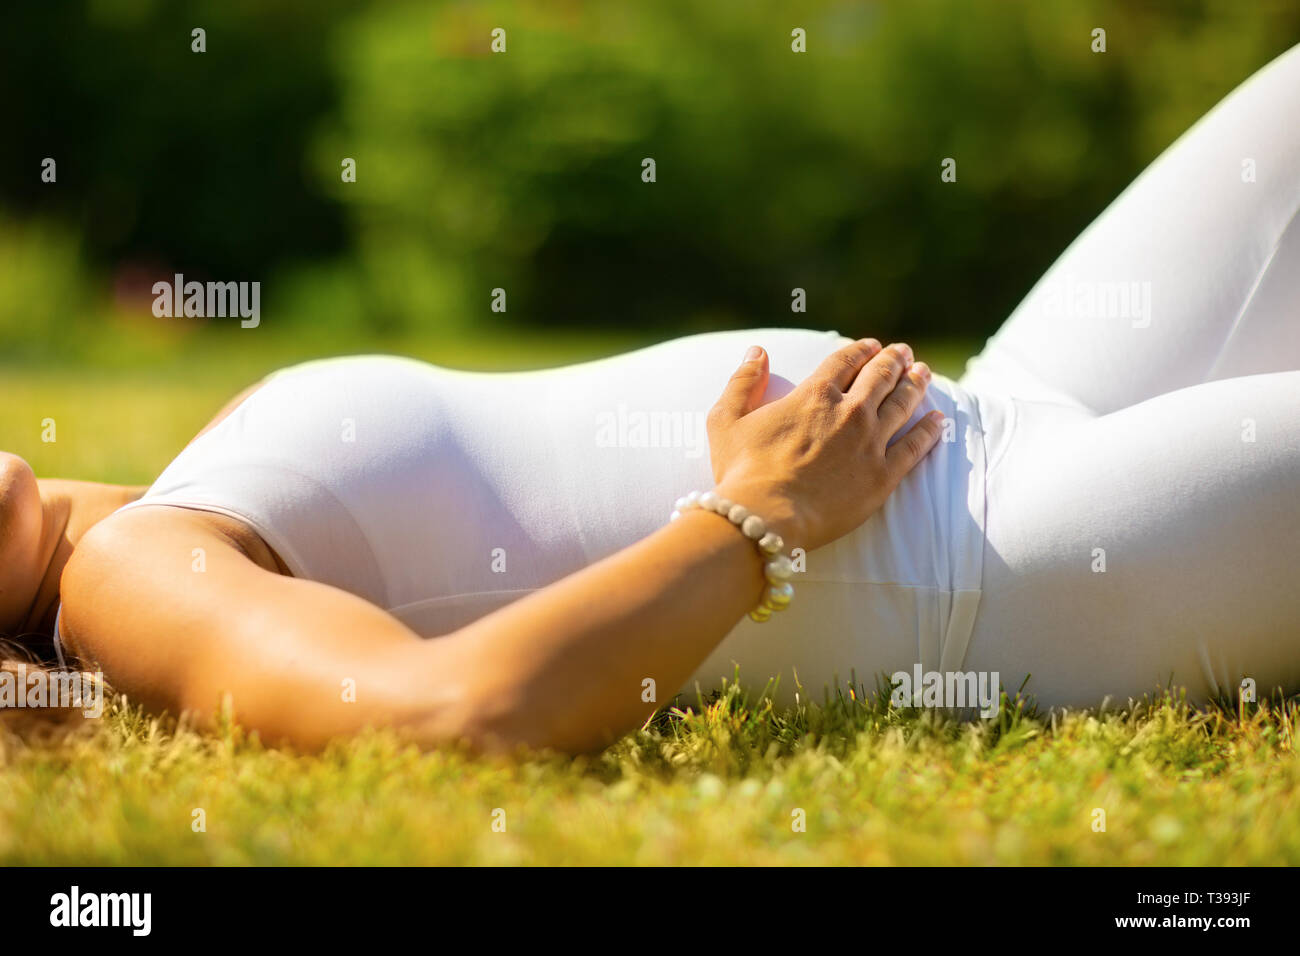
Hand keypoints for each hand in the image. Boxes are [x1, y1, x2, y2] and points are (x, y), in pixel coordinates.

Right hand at [706, 339, 943, 551]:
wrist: (765, 516)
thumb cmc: (741, 471)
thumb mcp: (726, 419)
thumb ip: (743, 381)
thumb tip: (757, 352)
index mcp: (814, 394)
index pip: (845, 361)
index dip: (861, 349)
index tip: (873, 345)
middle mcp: (848, 412)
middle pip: (880, 376)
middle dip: (895, 361)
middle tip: (904, 353)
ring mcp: (870, 443)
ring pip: (902, 404)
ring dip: (915, 384)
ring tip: (924, 373)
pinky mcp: (883, 476)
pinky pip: (915, 446)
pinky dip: (929, 430)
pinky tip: (938, 420)